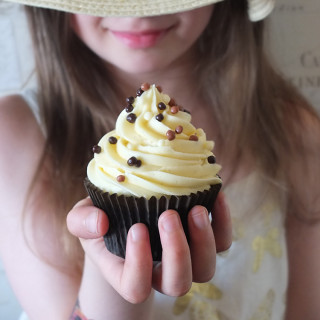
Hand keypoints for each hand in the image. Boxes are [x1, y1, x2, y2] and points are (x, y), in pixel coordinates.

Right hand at [67, 193, 231, 303]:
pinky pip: (222, 242)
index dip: (140, 263)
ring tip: (196, 209)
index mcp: (129, 273)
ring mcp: (185, 259)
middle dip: (176, 251)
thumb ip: (82, 222)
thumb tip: (99, 222)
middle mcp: (161, 273)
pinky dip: (223, 222)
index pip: (136, 286)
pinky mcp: (203, 241)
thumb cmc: (104, 220)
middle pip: (178, 284)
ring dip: (204, 240)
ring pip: (205, 269)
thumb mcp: (83, 218)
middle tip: (169, 215)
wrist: (126, 215)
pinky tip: (216, 197)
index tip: (137, 228)